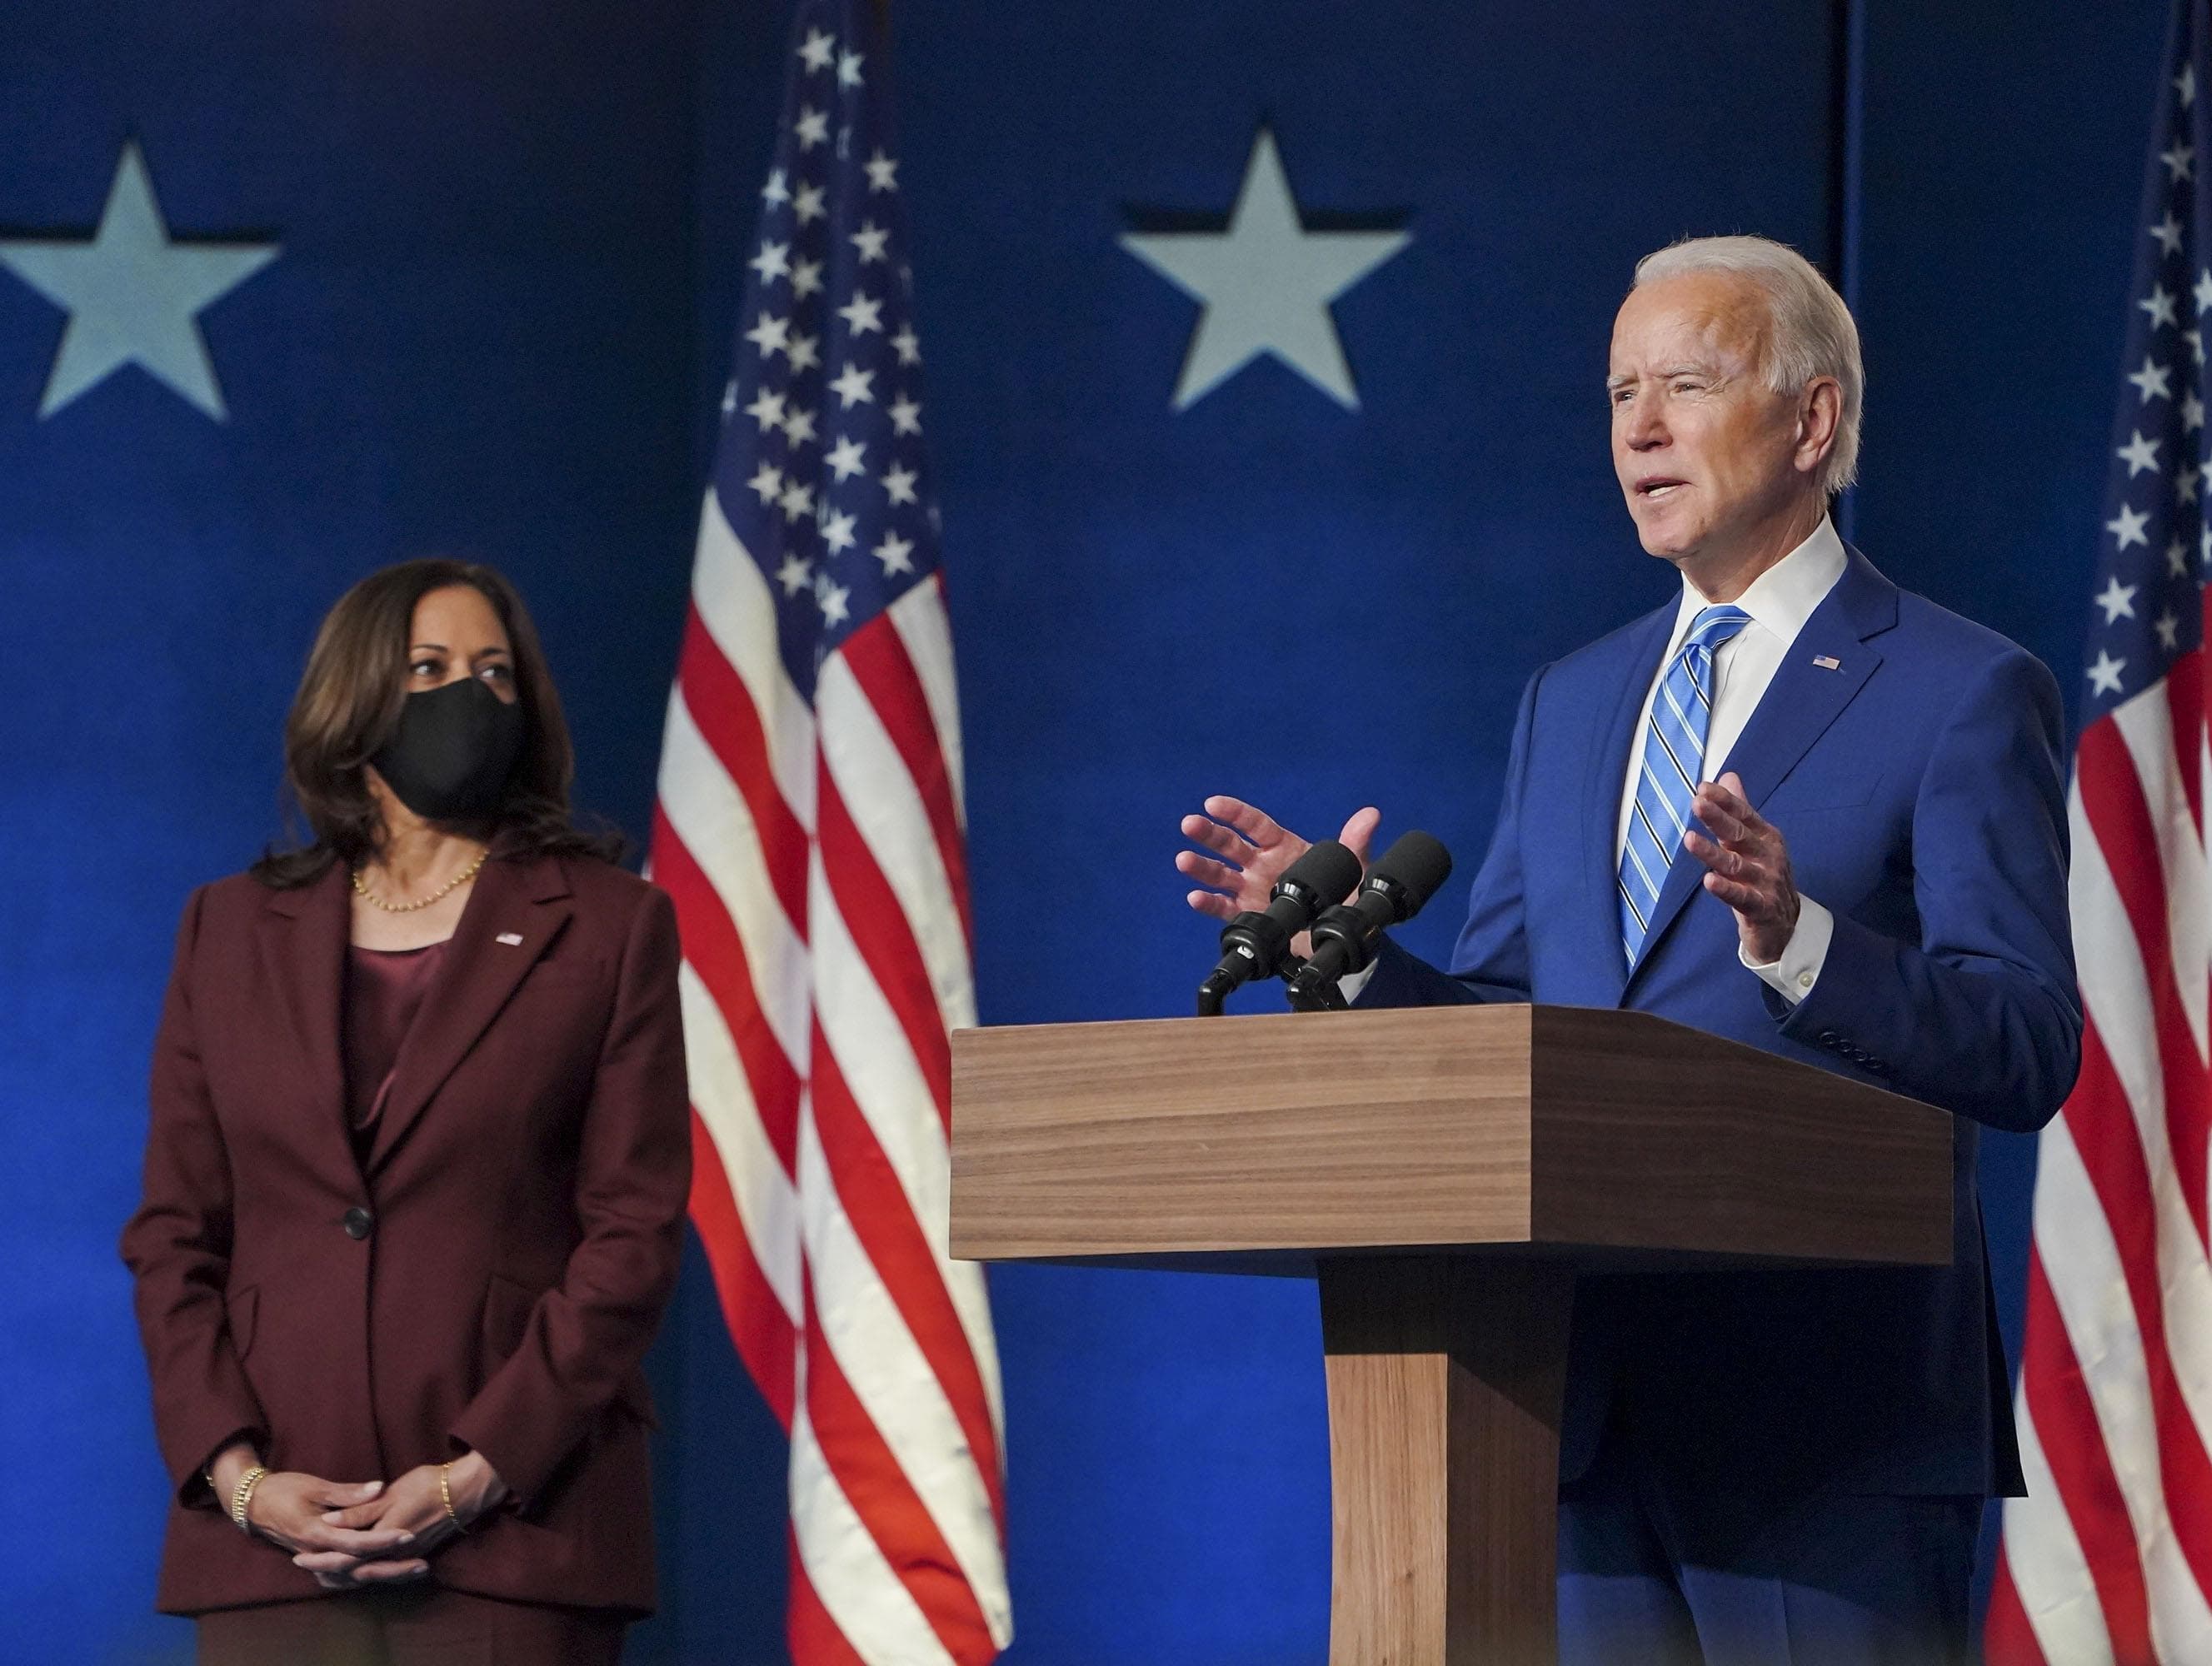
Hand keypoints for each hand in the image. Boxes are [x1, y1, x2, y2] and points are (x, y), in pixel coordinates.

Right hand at [236, 1469, 422, 1582]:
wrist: (253, 1505)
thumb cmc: (284, 1490)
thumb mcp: (316, 1486)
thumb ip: (347, 1493)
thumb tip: (379, 1487)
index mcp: (316, 1534)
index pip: (356, 1543)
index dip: (383, 1540)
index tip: (408, 1535)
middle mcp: (317, 1554)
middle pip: (359, 1567)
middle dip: (392, 1568)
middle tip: (423, 1565)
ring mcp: (316, 1561)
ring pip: (353, 1576)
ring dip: (383, 1575)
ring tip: (414, 1571)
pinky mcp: (317, 1561)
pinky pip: (344, 1575)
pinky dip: (366, 1575)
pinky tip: (387, 1574)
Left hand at [290, 1454, 508, 1588]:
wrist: (465, 1491)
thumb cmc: (428, 1485)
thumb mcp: (391, 1493)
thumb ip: (360, 1510)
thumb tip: (329, 1521)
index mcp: (384, 1538)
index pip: (345, 1556)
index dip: (320, 1558)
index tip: (299, 1555)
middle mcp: (393, 1554)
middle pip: (353, 1571)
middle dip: (327, 1570)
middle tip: (304, 1566)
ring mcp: (405, 1557)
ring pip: (367, 1575)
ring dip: (344, 1575)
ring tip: (322, 1572)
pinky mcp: (414, 1555)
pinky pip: (383, 1573)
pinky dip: (365, 1573)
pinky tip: (357, 1570)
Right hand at [1178, 795, 1379, 921]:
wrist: (1338, 932)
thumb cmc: (1344, 893)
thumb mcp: (1352, 867)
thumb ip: (1355, 842)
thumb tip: (1371, 815)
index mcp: (1282, 846)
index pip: (1255, 825)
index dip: (1234, 813)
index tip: (1213, 804)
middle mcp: (1261, 865)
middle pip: (1230, 845)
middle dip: (1209, 834)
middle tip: (1189, 824)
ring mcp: (1251, 889)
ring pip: (1220, 875)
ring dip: (1200, 867)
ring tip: (1183, 860)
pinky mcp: (1248, 914)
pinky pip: (1223, 908)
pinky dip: (1208, 903)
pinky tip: (1195, 897)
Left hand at [1683, 771, 1799, 964]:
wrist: (1785, 924)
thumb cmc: (1763, 877)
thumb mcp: (1752, 842)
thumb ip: (1738, 811)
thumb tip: (1727, 776)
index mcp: (1766, 837)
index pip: (1744, 814)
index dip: (1725, 801)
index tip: (1703, 787)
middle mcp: (1768, 856)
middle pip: (1740, 835)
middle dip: (1718, 818)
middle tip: (1697, 803)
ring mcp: (1766, 882)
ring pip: (1735, 865)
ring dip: (1712, 853)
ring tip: (1690, 839)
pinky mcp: (1761, 908)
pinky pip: (1741, 897)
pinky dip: (1725, 889)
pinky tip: (1708, 880)